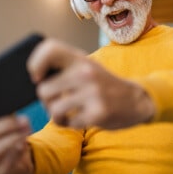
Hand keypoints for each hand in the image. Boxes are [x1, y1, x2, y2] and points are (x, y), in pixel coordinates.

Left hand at [27, 38, 154, 129]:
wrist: (137, 100)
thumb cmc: (105, 85)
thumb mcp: (88, 68)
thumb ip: (66, 67)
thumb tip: (36, 77)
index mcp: (81, 59)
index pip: (49, 48)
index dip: (36, 63)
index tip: (39, 77)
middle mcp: (86, 73)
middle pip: (43, 89)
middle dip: (46, 101)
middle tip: (58, 103)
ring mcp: (92, 93)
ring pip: (53, 109)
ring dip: (57, 116)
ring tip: (67, 114)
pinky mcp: (98, 113)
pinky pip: (69, 123)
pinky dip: (71, 125)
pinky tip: (81, 120)